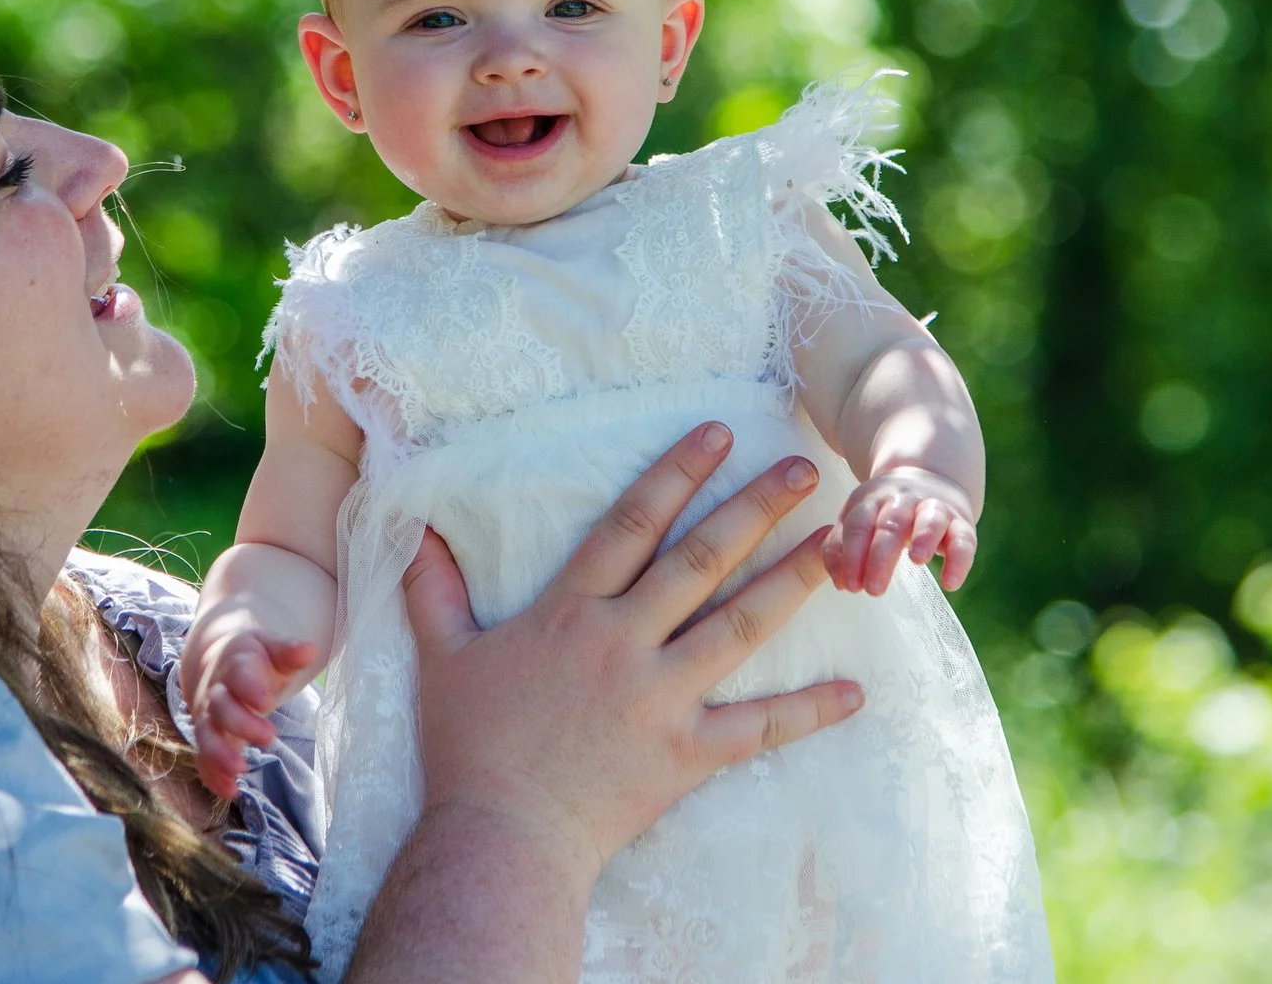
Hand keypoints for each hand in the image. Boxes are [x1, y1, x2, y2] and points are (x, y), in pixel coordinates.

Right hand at [184, 623, 318, 799]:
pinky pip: (203, 758)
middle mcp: (216, 691)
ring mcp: (208, 716)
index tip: (267, 701)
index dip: (250, 688)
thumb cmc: (254, 659)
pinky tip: (231, 790)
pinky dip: (213, 775)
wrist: (218, 663)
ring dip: (219, 753)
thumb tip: (309, 651)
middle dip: (241, 723)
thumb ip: (287, 652)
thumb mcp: (271, 649)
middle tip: (268, 736)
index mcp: (236, 664)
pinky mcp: (208, 738)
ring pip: (206, 735)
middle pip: (220, 707)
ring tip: (241, 768)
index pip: (239, 674)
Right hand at [400, 421, 865, 879]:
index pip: (631, 524)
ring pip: (738, 626)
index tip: (718, 434)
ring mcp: (661, 697)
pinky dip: (808, 711)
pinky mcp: (687, 753)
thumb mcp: (443, 658)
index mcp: (569, 611)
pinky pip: (758, 728)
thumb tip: (416, 531)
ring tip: (836, 545)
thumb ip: (434, 590)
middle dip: (754, 508)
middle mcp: (623, 642)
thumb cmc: (468, 748)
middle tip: (804, 469)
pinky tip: (855, 692)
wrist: (500, 837)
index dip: (675, 473)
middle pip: (699, 560)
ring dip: (791, 581)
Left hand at [823, 466, 977, 595]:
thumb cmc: (885, 512)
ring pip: (930, 519)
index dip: (852, 556)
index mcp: (871, 500)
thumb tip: (840, 583)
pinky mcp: (961, 523)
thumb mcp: (859, 521)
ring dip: (924, 538)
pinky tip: (950, 584)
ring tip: (917, 561)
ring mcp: (933, 507)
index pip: (858, 526)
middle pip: (890, 524)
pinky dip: (959, 560)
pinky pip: (963, 539)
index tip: (849, 586)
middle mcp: (902, 500)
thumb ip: (841, 549)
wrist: (929, 478)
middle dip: (880, 557)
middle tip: (873, 591)